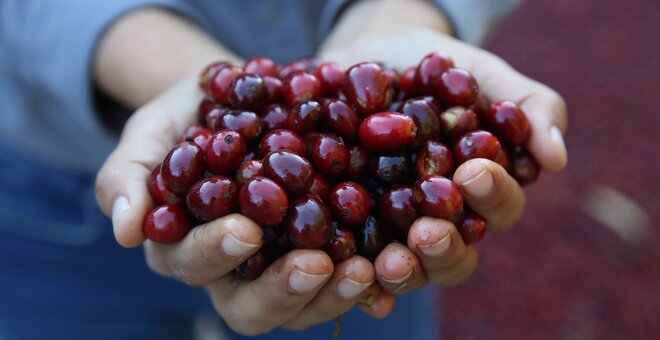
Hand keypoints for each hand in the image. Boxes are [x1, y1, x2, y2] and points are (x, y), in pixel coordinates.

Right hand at [95, 75, 392, 334]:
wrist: (249, 99)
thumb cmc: (193, 114)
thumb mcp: (157, 128)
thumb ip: (131, 173)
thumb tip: (123, 232)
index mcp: (187, 246)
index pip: (193, 264)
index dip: (214, 253)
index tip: (244, 229)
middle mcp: (235, 271)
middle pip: (251, 306)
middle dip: (283, 290)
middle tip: (317, 264)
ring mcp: (283, 267)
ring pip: (303, 306)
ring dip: (334, 295)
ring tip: (366, 269)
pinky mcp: (327, 254)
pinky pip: (346, 282)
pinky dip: (370, 281)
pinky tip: (391, 266)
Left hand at [320, 28, 567, 291]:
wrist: (372, 58)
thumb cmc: (438, 70)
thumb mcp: (484, 76)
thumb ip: (528, 108)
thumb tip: (556, 160)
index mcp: (481, 192)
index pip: (499, 208)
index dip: (491, 196)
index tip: (472, 171)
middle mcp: (443, 220)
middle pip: (455, 255)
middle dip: (445, 248)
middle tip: (429, 230)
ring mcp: (397, 230)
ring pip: (410, 269)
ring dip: (405, 271)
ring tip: (391, 260)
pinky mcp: (353, 229)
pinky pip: (358, 266)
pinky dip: (362, 284)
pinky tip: (358, 285)